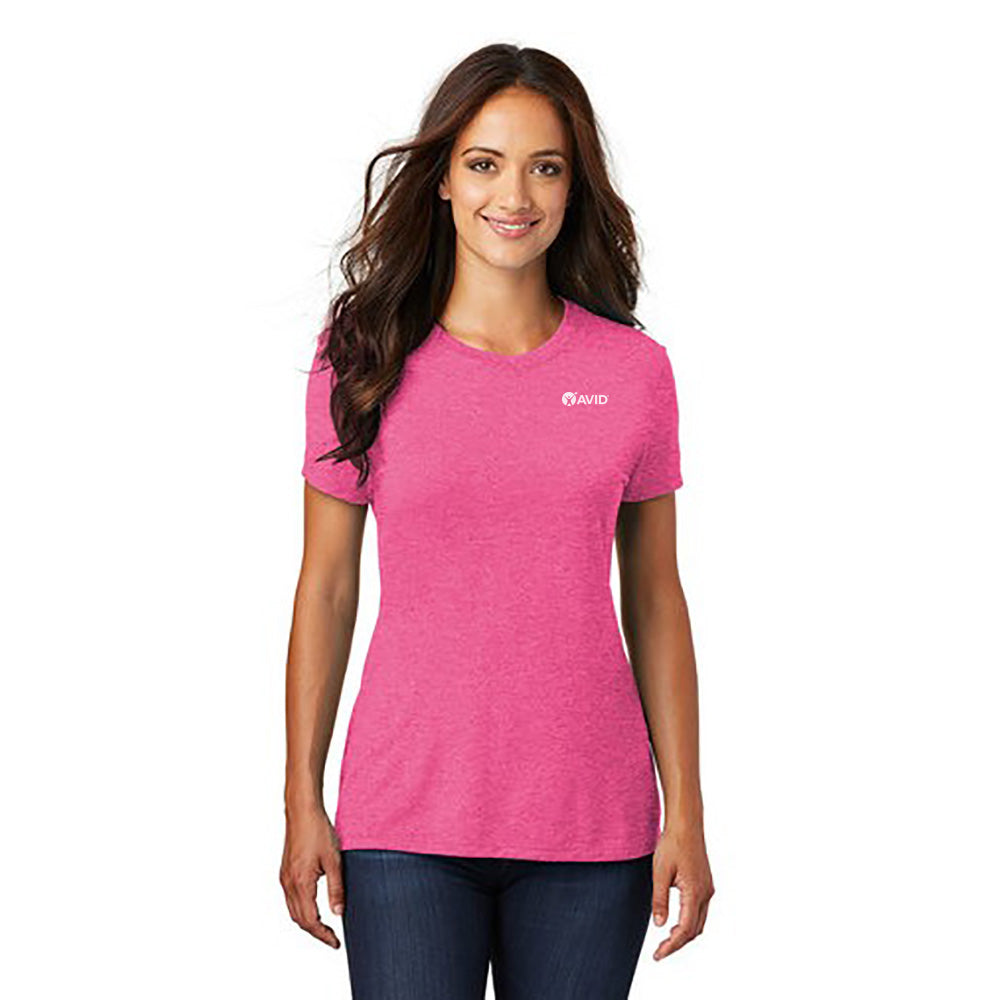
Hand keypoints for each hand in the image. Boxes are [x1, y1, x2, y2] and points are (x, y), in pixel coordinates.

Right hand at [279, 805, 344, 948]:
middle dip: (316, 932)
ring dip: (308, 922)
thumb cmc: (318, 831)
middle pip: (300, 920)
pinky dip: (301, 910)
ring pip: (293, 911)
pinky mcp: (285, 872)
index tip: (335, 942)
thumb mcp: (333, 860)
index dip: (323, 935)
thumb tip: (339, 913)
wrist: (302, 811)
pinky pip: (290, 899)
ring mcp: (285, 878)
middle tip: (332, 938)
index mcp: (301, 882)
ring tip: (325, 927)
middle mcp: (289, 883)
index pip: (311, 920)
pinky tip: (313, 907)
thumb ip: (336, 888)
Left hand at [650, 822, 714, 959]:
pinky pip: (700, 910)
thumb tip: (659, 925)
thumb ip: (660, 900)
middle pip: (694, 930)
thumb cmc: (672, 843)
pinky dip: (689, 922)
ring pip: (699, 921)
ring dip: (685, 934)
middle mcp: (705, 893)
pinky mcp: (705, 883)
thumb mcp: (660, 872)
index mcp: (695, 892)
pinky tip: (676, 921)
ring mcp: (707, 888)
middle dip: (678, 943)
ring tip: (666, 940)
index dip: (672, 946)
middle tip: (660, 951)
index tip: (658, 955)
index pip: (685, 930)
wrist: (686, 823)